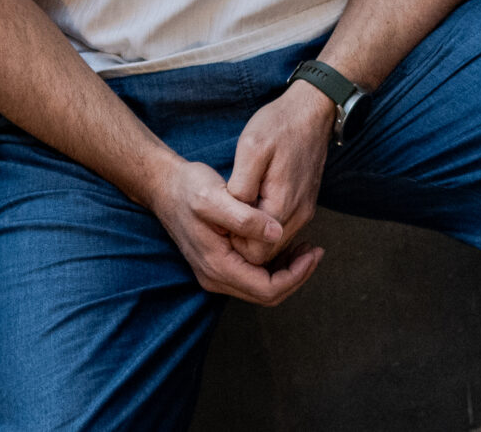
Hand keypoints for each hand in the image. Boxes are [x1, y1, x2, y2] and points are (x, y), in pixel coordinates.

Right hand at [144, 157, 323, 305]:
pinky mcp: (220, 261)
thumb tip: (277, 234)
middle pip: (267, 294)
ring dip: (287, 270)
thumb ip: (245, 218)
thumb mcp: (215, 197)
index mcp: (218, 266)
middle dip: (296, 275)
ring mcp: (217, 271)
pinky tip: (286, 241)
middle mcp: (216, 277)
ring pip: (262, 286)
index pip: (267, 290)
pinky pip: (254, 274)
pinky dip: (274, 263)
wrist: (164, 186)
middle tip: (315, 250)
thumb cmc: (189, 188)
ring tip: (306, 245)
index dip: (296, 276)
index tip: (313, 252)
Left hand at [224, 80, 334, 268]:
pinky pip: (284, 229)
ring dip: (254, 236)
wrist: (312, 109)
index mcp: (282, 205)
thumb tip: (234, 218)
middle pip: (267, 253)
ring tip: (234, 213)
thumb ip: (242, 187)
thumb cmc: (279, 125)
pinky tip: (250, 208)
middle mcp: (299, 215)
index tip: (219, 224)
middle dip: (243, 244)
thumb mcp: (251, 148)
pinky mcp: (305, 204)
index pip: (255, 252)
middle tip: (223, 221)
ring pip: (276, 243)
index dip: (233, 244)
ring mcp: (305, 210)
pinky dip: (266, 228)